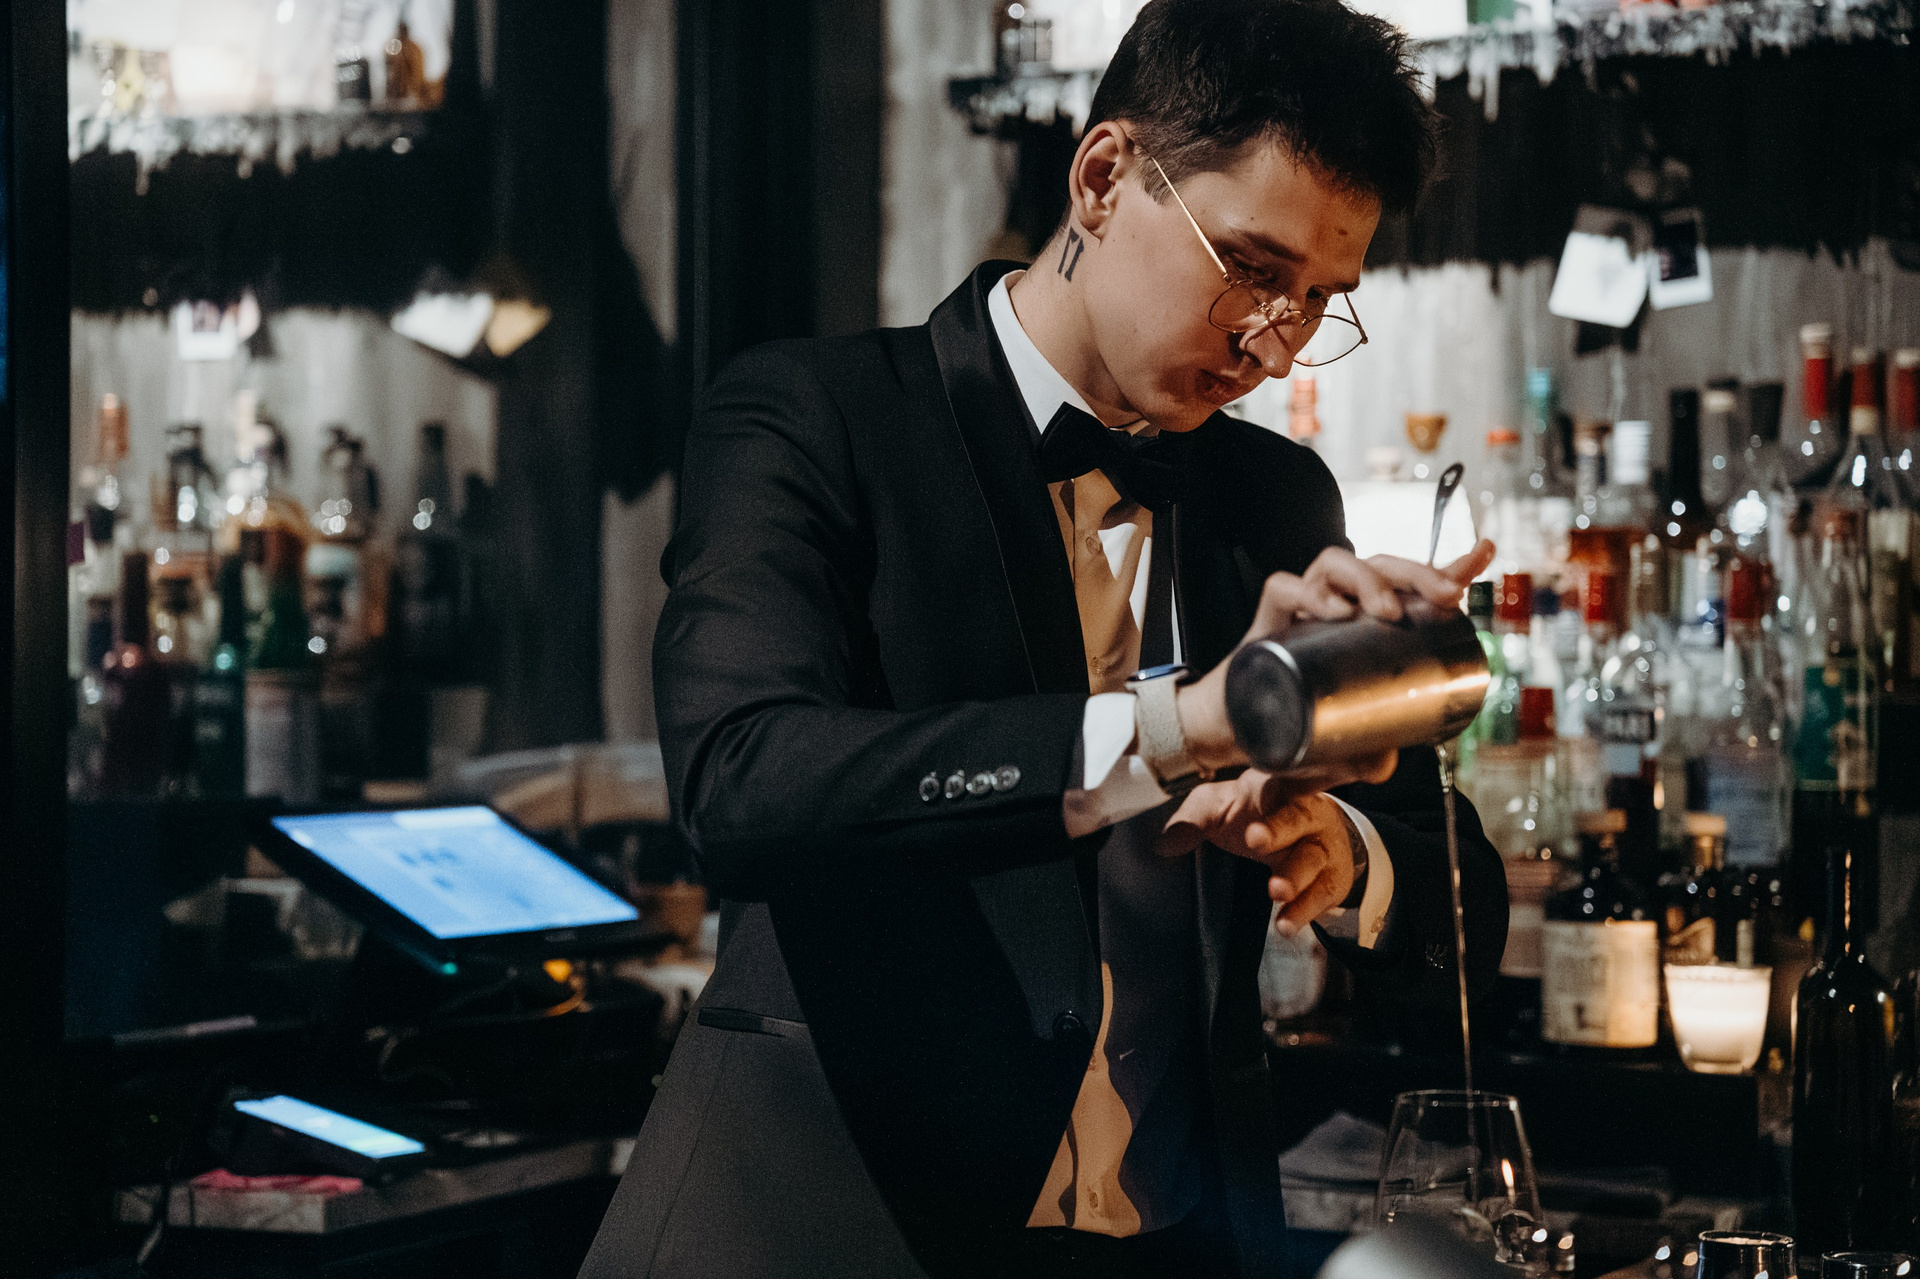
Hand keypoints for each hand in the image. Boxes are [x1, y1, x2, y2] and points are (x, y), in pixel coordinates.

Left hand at [1158, 782, 1372, 935]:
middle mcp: (1308, 813)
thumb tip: (1162, 843)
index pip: (1276, 781)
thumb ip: (1194, 819)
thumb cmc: (1256, 814)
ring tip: (1277, 892)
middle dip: (1278, 829)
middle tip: (1254, 841)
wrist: (1307, 837)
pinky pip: (1322, 895)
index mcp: (1278, 787)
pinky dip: (1304, 911)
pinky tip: (1285, 925)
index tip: (1247, 802)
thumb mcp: (1220, 807)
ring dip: (1295, 877)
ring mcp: (1323, 846)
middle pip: (1297, 817)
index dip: (1266, 787)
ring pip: (1313, 859)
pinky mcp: (1332, 879)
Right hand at [1174, 539, 1495, 774]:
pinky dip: (1310, 592)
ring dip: (1369, 579)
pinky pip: (1285, 585)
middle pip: (1383, 565)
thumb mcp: (1341, 745)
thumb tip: (1388, 764)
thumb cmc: (1291, 725)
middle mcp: (1339, 604)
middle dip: (1418, 572)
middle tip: (1444, 597)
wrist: (1231, 729)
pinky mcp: (1267, 614)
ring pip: (1338, 562)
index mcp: (1368, 624)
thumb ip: (1366, 756)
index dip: (1451, 566)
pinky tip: (1331, 612)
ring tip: (1388, 611)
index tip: (1486, 552)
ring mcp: (1303, 604)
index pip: (1413, 586)